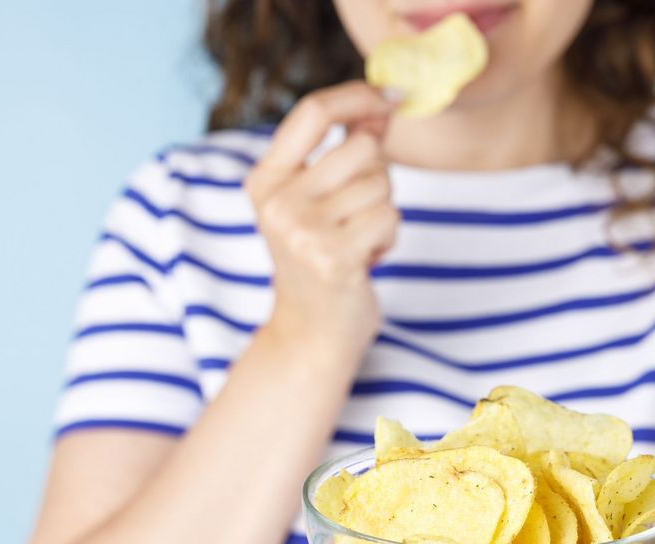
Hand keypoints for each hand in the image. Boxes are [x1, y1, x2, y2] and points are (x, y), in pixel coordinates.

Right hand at [245, 81, 399, 354]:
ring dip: (382, 213)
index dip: (357, 97)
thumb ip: (343, 150)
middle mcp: (277, 203)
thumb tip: (381, 102)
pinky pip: (389, 217)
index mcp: (265, 181)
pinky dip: (387, 239)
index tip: (389, 97)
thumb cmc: (321, 260)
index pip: (313, 113)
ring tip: (356, 242)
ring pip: (381, 186)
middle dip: (377, 176)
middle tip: (356, 215)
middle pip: (362, 148)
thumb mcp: (317, 200)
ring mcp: (302, 231)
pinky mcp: (333, 258)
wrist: (311, 335)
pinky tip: (364, 260)